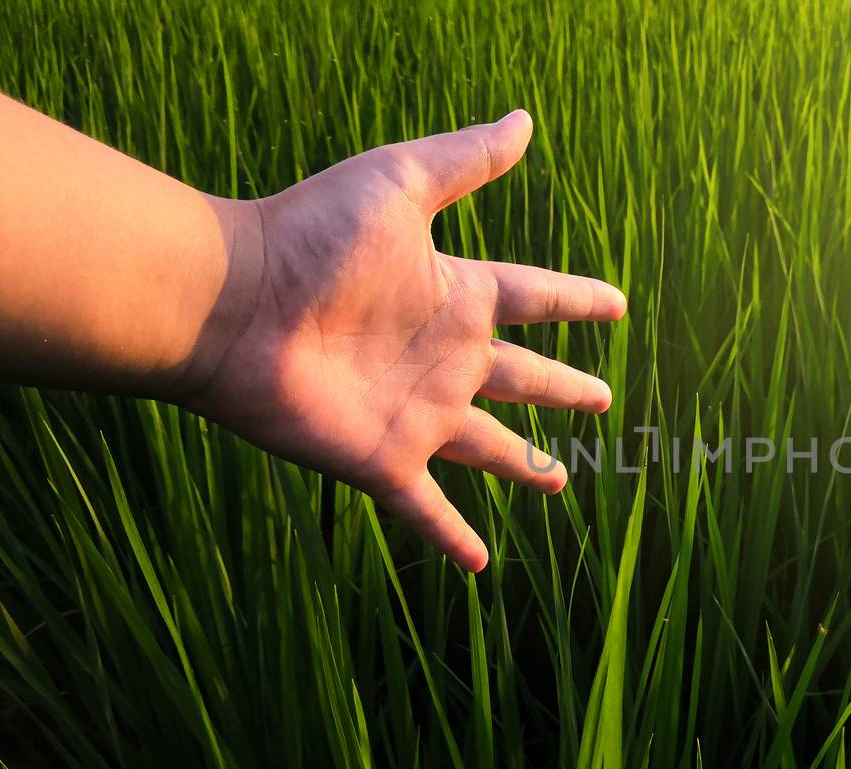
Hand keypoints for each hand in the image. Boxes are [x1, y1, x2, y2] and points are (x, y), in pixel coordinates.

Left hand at [182, 111, 623, 570]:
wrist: (233, 304)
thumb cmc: (310, 237)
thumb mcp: (401, 185)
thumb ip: (466, 160)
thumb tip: (526, 120)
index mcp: (456, 296)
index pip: (536, 298)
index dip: (577, 301)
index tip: (617, 304)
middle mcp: (446, 358)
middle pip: (524, 379)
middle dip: (563, 388)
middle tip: (603, 398)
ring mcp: (419, 414)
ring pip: (489, 448)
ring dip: (524, 465)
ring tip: (559, 481)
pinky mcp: (384, 459)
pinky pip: (428, 507)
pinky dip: (453, 537)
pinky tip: (479, 565)